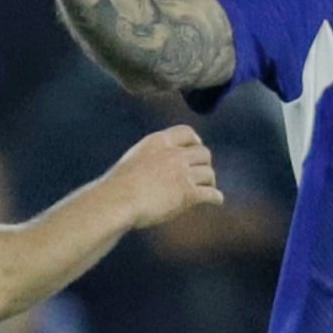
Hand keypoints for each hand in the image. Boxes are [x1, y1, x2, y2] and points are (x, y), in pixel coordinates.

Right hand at [101, 124, 221, 228]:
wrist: (117, 200)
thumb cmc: (116, 187)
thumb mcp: (131, 162)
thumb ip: (147, 161)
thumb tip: (150, 172)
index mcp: (158, 142)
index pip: (186, 132)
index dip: (195, 141)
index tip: (196, 147)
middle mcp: (174, 154)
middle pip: (203, 153)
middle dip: (204, 162)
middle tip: (201, 172)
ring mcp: (183, 173)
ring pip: (209, 173)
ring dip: (210, 181)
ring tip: (208, 188)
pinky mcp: (189, 193)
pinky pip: (211, 193)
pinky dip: (215, 197)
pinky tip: (216, 200)